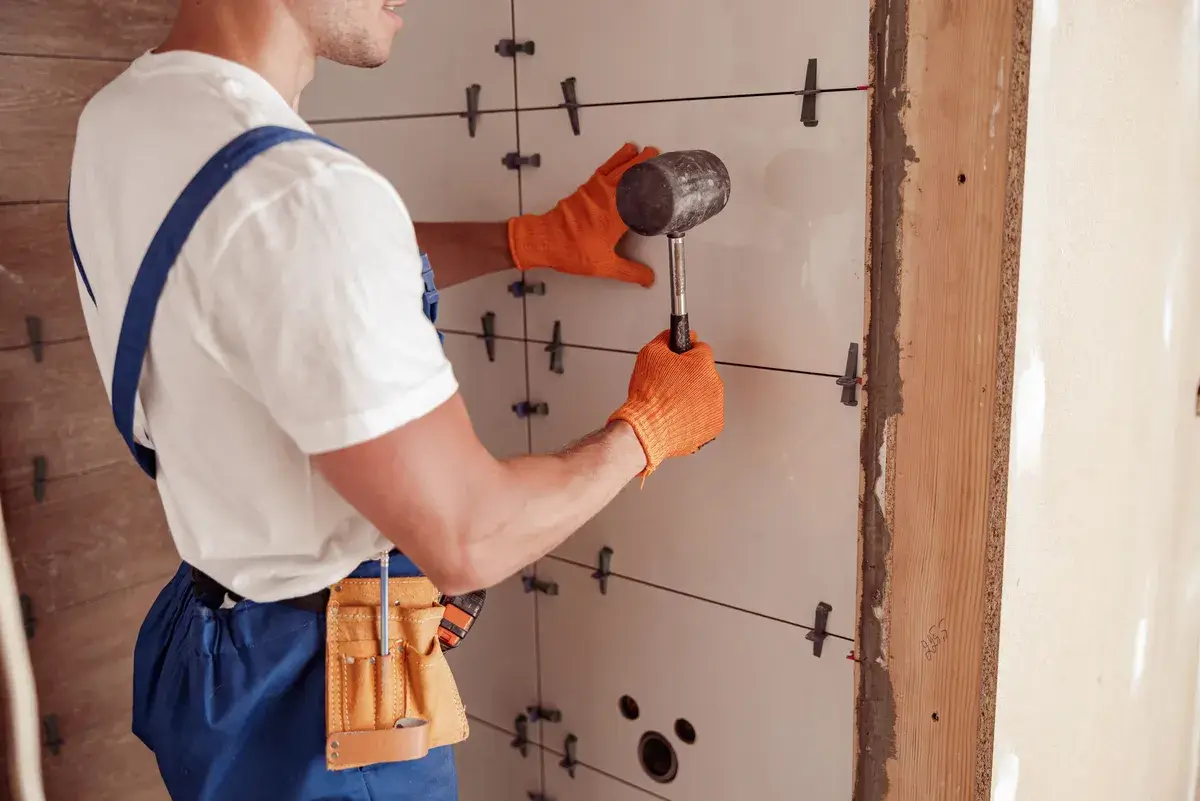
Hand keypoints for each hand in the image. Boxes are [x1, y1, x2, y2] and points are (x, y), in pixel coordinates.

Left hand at [507, 143, 659, 286]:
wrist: (545, 240)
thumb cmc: (572, 250)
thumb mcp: (605, 265)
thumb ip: (630, 272)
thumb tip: (648, 278)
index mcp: (617, 213)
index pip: (641, 192)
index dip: (655, 182)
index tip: (667, 176)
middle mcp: (607, 196)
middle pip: (631, 172)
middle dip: (645, 162)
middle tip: (657, 155)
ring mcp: (595, 189)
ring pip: (617, 166)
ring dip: (630, 157)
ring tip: (642, 150)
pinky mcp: (585, 187)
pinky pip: (604, 168)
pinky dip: (615, 160)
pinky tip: (621, 156)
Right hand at [607, 330, 724, 477]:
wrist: (646, 429)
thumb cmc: (648, 395)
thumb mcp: (649, 353)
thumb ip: (666, 338)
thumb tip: (673, 334)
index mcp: (703, 363)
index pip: (700, 349)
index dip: (685, 354)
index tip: (677, 361)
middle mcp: (715, 384)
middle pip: (704, 373)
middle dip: (689, 376)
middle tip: (668, 385)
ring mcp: (716, 407)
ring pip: (706, 394)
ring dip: (693, 396)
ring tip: (670, 403)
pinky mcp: (714, 426)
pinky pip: (706, 415)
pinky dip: (695, 415)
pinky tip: (677, 416)